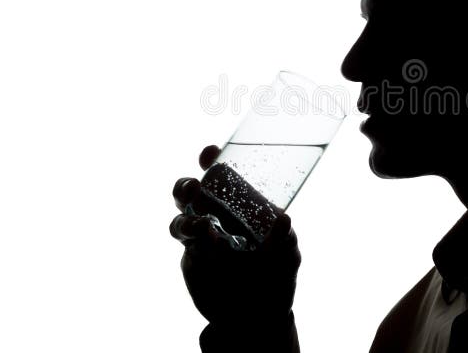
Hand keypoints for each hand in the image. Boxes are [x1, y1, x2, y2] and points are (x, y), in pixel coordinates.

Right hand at [170, 145, 301, 326]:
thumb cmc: (276, 274)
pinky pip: (186, 247)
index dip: (210, 159)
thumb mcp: (288, 255)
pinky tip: (208, 247)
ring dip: (187, 220)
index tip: (210, 153)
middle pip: (188, 192)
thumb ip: (285, 238)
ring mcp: (200, 238)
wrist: (261, 314)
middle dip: (185, 187)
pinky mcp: (192, 260)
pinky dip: (194, 244)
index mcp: (237, 203)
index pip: (220, 175)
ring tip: (205, 228)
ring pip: (180, 220)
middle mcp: (214, 215)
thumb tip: (283, 219)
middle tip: (193, 189)